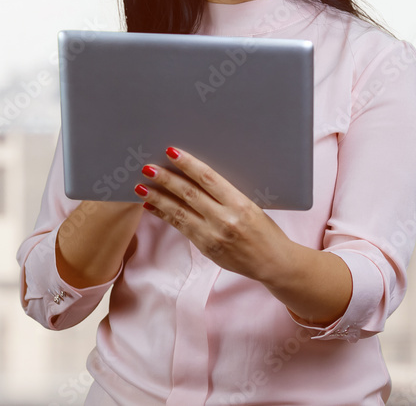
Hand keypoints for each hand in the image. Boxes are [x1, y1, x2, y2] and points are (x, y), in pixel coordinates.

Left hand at [134, 146, 291, 283]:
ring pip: (180, 211)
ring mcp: (214, 235)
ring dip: (158, 198)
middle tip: (147, 167)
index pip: (208, 178)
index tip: (171, 152)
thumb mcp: (252, 206)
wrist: (274, 263)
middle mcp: (226, 219)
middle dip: (166, 179)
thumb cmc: (265, 230)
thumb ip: (226, 194)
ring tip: (141, 187)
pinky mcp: (206, 248)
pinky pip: (181, 227)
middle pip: (189, 193)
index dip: (188, 163)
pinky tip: (151, 206)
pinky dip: (164, 215)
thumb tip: (197, 175)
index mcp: (240, 204)